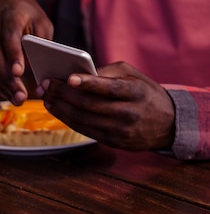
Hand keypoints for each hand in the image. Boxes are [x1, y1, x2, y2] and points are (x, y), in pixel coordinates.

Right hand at [0, 0, 52, 104]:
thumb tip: (39, 67)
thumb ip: (41, 41)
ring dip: (0, 85)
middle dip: (7, 79)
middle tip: (20, 96)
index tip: (19, 72)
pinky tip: (5, 92)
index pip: (9, 37)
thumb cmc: (24, 14)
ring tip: (16, 98)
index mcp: (9, 16)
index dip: (13, 55)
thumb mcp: (40, 21)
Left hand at [41, 62, 175, 150]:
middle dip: (63, 94)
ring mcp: (119, 130)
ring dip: (60, 107)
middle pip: (89, 104)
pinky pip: (84, 130)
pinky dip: (66, 118)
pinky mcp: (112, 141)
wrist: (168, 124)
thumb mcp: (134, 75)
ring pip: (82, 118)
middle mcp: (128, 113)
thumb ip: (107, 72)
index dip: (87, 83)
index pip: (108, 88)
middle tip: (45, 84)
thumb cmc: (145, 93)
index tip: (68, 78)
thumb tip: (77, 73)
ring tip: (46, 96)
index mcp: (135, 92)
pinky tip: (56, 109)